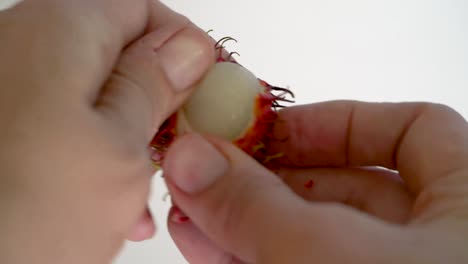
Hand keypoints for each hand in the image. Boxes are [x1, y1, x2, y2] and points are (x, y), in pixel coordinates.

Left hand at [0, 1, 213, 262]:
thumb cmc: (22, 218)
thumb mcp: (119, 146)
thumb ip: (155, 86)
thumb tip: (187, 49)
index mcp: (57, 31)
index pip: (143, 9)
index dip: (184, 48)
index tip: (206, 91)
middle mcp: (21, 44)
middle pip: (117, 51)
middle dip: (157, 98)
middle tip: (177, 143)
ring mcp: (9, 86)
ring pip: (95, 92)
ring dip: (129, 134)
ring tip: (142, 187)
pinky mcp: (6, 123)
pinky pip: (65, 121)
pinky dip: (95, 149)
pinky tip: (109, 196)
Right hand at [163, 101, 467, 262]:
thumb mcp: (334, 253)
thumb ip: (261, 206)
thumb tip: (194, 159)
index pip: (413, 129)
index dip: (337, 121)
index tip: (271, 127)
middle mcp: (440, 240)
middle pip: (345, 187)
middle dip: (266, 178)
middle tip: (209, 169)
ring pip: (315, 235)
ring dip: (246, 220)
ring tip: (191, 208)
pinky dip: (251, 255)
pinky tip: (207, 245)